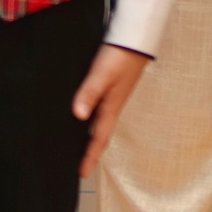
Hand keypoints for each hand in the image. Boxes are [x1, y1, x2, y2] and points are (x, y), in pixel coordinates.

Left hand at [72, 44, 151, 174]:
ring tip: (76, 147)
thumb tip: (78, 115)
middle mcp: (111, 105)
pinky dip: (88, 118)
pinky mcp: (109, 86)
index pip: (98, 138)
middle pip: (99, 134)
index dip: (90, 156)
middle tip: (78, 167)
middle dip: (90, 151)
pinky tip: (80, 117)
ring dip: (89, 136)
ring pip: (98, 122)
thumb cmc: (121, 55)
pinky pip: (97, 109)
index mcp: (111, 107)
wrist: (136, 37)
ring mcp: (111, 96)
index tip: (81, 174)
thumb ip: (90, 92)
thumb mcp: (102, 74)